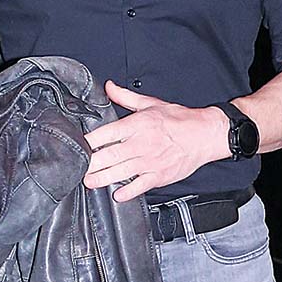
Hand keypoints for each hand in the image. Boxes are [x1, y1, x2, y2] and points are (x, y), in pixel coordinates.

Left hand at [83, 81, 228, 200]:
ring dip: (101, 179)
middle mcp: (141, 144)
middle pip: (107, 156)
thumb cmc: (178, 119)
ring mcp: (150, 161)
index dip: (88, 141)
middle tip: (77, 168)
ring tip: (89, 181)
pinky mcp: (159, 175)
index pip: (105, 134)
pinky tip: (116, 194)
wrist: (205, 134)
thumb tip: (108, 87)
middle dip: (89, 164)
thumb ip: (126, 97)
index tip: (77, 145)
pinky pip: (139, 186)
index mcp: (137, 125)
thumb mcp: (151, 103)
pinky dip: (127, 192)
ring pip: (119, 173)